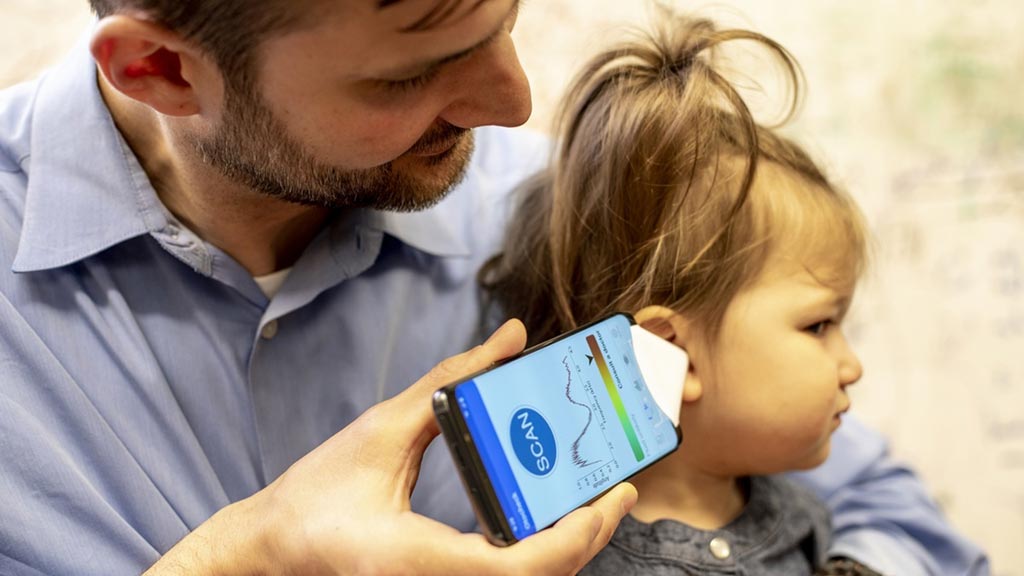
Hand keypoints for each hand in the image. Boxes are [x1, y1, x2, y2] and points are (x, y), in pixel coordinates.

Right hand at [146, 319, 637, 574]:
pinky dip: (537, 558)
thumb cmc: (315, 497)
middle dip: (589, 538)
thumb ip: (450, 382)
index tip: (615, 493)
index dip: (581, 534)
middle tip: (617, 489)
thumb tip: (511, 337)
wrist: (273, 550)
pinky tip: (545, 521)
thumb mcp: (382, 429)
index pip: (524, 567)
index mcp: (422, 559)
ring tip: (590, 501)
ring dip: (567, 550)